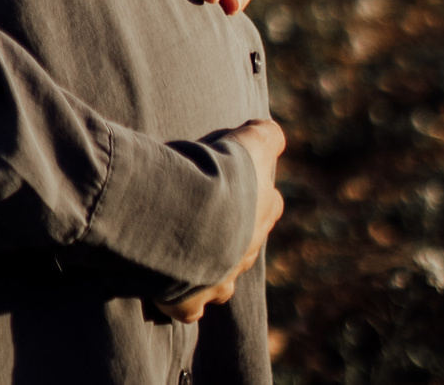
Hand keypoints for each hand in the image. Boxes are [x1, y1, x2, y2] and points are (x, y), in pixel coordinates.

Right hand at [154, 117, 286, 322]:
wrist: (191, 217)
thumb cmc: (221, 178)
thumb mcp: (251, 143)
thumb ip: (266, 137)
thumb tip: (274, 135)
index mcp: (261, 215)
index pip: (270, 205)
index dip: (256, 195)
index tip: (237, 184)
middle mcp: (246, 253)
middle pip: (245, 246)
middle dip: (231, 235)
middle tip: (207, 218)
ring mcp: (220, 282)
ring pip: (221, 282)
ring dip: (207, 269)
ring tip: (187, 255)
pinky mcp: (190, 302)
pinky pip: (188, 308)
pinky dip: (180, 301)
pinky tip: (168, 294)